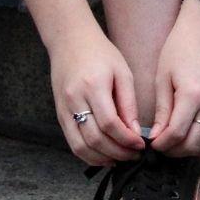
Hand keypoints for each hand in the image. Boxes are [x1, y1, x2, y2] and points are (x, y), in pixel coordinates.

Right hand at [48, 26, 144, 166]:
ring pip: (81, 146)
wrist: (69, 40)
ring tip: (121, 158)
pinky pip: (72, 142)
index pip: (110, 124)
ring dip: (102, 158)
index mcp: (93, 86)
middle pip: (95, 139)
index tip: (141, 145)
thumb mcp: (122, 72)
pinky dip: (88, 154)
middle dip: (118, 152)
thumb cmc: (100, 53)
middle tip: (134, 155)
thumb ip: (128, 103)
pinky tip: (104, 155)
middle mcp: (75, 99)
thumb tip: (135, 132)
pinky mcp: (59, 114)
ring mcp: (63, 108)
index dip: (127, 140)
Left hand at [149, 3, 199, 156]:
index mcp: (193, 95)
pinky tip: (184, 132)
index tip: (149, 143)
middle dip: (173, 150)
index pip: (176, 133)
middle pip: (193, 145)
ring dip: (187, 149)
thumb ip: (161, 110)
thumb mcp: (163, 78)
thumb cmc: (178, 49)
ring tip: (171, 141)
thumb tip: (155, 136)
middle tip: (158, 145)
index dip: (161, 143)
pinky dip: (199, 140)